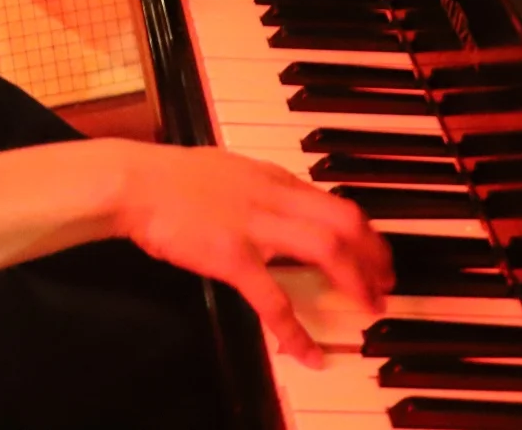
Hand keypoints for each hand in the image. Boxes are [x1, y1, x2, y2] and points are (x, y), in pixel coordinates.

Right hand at [115, 143, 392, 366]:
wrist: (135, 182)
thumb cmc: (171, 177)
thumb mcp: (228, 169)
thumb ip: (260, 186)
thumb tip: (282, 201)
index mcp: (273, 178)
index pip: (337, 202)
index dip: (366, 231)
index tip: (377, 252)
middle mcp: (274, 198)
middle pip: (345, 223)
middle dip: (375, 255)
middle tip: (386, 282)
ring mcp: (255, 227)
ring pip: (326, 249)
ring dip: (355, 280)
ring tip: (369, 305)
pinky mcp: (232, 257)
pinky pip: (273, 299)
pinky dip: (295, 330)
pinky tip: (308, 352)